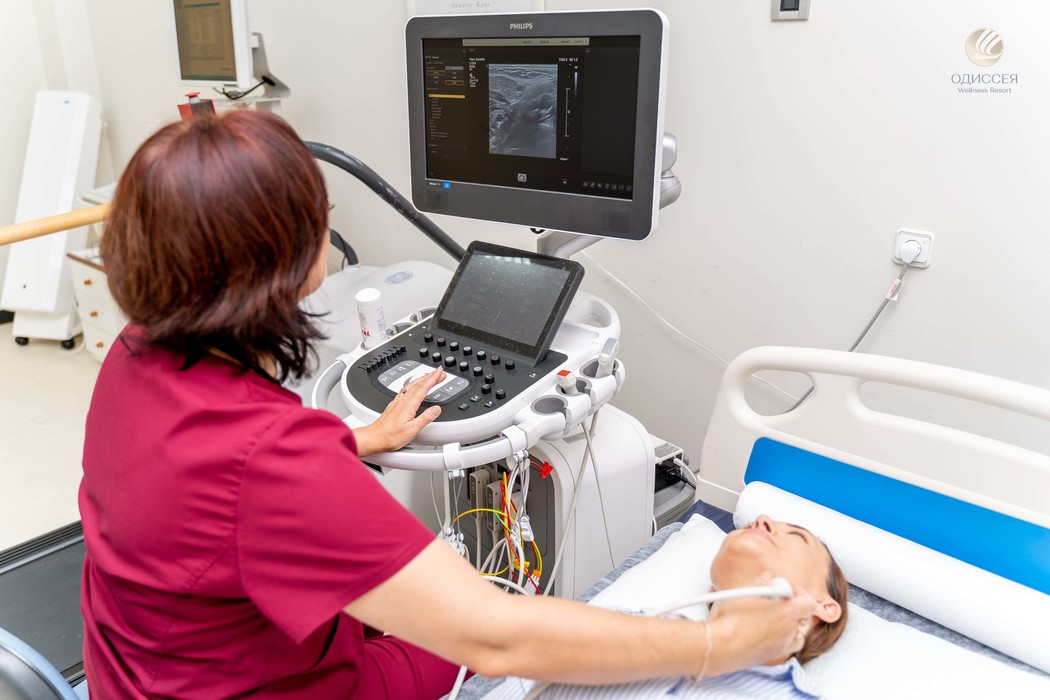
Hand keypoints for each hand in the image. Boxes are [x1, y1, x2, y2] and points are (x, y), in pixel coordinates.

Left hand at [354, 368, 444, 456]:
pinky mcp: (394, 404)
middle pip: (418, 383)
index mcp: (408, 405)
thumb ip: (425, 418)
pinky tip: (413, 386)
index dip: (433, 378)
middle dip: (430, 376)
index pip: (423, 388)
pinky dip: (413, 384)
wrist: (374, 437)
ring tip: (430, 376)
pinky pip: (406, 389)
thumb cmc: (390, 436)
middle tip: (439, 372)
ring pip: (411, 385)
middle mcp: (402, 400)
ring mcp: (397, 401)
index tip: (440, 372)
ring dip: (422, 378)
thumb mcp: (412, 430)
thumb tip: (436, 409)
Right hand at [703, 575, 819, 675]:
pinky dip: (784, 639)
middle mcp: (790, 631)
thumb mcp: (746, 590)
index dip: (799, 592)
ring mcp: (783, 646)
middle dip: (795, 607)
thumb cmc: (731, 618)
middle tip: (780, 600)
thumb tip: (768, 578)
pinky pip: (787, 647)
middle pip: (805, 619)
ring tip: (775, 617)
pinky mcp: (773, 657)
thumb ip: (762, 581)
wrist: (719, 645)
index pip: (809, 602)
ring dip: (791, 625)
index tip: (785, 587)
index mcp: (788, 613)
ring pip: (798, 635)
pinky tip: (770, 632)